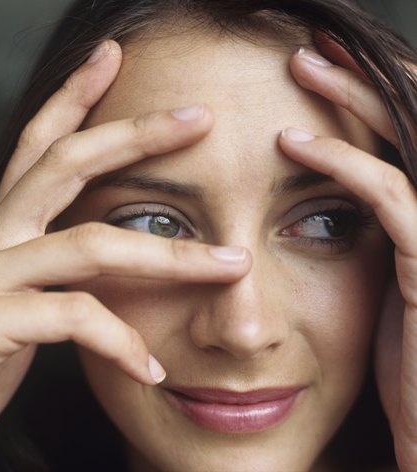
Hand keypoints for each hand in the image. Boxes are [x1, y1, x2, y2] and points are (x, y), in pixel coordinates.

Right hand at [0, 40, 250, 470]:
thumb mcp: (15, 309)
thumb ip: (54, 279)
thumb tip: (115, 266)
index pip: (36, 148)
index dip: (72, 100)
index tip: (110, 63)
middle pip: (64, 165)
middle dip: (132, 135)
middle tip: (194, 117)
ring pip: (88, 245)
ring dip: (168, 255)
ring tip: (227, 265)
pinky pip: (73, 318)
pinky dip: (121, 342)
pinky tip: (148, 369)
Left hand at [281, 45, 416, 469]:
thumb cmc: (398, 354)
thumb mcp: (376, 280)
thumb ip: (358, 229)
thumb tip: (309, 189)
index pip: (401, 133)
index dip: (366, 93)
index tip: (317, 64)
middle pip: (407, 121)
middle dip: (361, 77)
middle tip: (309, 47)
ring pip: (404, 144)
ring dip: (351, 100)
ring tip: (302, 66)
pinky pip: (390, 197)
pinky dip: (343, 164)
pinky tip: (295, 143)